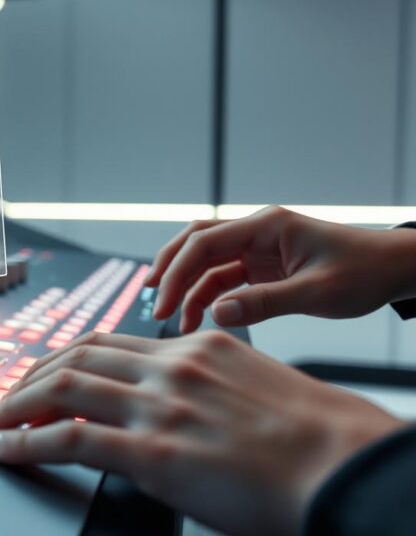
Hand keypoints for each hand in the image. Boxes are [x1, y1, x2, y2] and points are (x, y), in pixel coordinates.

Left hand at [0, 331, 402, 535]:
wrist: (347, 467)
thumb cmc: (316, 440)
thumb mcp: (255, 388)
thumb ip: (208, 385)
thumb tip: (179, 404)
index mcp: (196, 348)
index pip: (109, 342)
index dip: (64, 359)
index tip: (43, 376)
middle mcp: (171, 366)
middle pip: (76, 356)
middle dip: (30, 378)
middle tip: (6, 399)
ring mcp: (159, 405)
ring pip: (62, 388)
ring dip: (15, 406)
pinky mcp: (153, 451)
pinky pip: (69, 438)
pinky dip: (25, 441)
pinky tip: (3, 448)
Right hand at [145, 205, 415, 332]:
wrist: (394, 269)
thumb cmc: (364, 273)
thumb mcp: (317, 292)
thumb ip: (265, 303)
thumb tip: (217, 314)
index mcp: (266, 226)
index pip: (205, 242)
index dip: (178, 272)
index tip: (163, 303)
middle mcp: (256, 231)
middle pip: (195, 243)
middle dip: (170, 272)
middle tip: (155, 304)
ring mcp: (257, 248)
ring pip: (206, 262)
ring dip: (188, 287)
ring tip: (176, 320)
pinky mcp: (262, 266)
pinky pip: (224, 277)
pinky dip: (209, 296)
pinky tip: (201, 318)